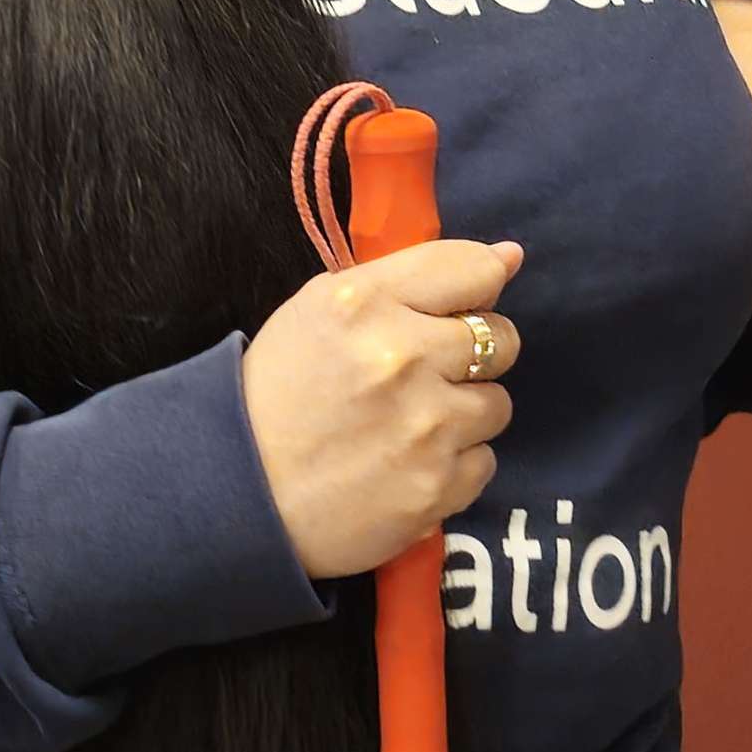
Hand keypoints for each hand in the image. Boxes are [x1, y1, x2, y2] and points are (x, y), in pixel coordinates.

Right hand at [241, 240, 521, 581]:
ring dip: (463, 415)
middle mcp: (402, 356)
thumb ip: (414, 277)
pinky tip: (407, 467)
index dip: (477, 291)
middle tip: (425, 377)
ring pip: (497, 404)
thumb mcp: (323, 311)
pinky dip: (453, 467)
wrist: (238, 495)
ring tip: (410, 428)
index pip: (474, 271)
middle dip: (473, 355)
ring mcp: (426, 426)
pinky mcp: (437, 486)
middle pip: (501, 339)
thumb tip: (512, 256)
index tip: (458, 311)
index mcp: (364, 302)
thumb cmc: (280, 393)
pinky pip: (484, 462)